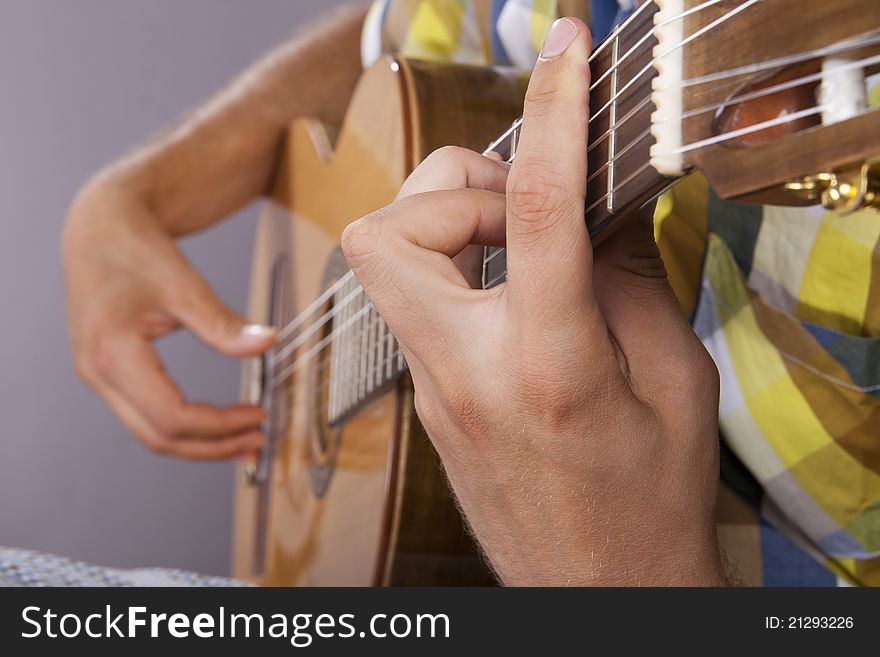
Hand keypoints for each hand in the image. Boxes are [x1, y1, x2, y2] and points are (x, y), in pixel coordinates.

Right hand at [63, 182, 273, 459]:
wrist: (97, 228)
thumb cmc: (134, 249)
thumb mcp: (184, 284)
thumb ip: (222, 323)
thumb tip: (267, 344)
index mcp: (113, 352)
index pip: (171, 416)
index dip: (220, 425)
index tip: (259, 414)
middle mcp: (97, 373)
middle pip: (159, 437)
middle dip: (213, 446)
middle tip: (259, 439)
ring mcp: (97, 377)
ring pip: (150, 434)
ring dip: (199, 443)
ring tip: (244, 437)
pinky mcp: (107, 374)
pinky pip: (145, 416)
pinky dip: (183, 427)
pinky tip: (215, 423)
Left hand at [342, 18, 724, 584]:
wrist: (594, 595)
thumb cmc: (646, 507)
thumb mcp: (674, 385)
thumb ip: (629, 285)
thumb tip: (597, 212)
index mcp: (549, 368)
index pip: (537, 212)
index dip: (552, 113)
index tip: (566, 51)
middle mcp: (468, 375)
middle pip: (387, 232)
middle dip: (451, 185)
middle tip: (522, 205)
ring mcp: (432, 390)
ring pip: (383, 263)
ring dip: (448, 222)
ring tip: (520, 244)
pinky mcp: (425, 398)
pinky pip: (412, 300)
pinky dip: (455, 268)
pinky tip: (512, 289)